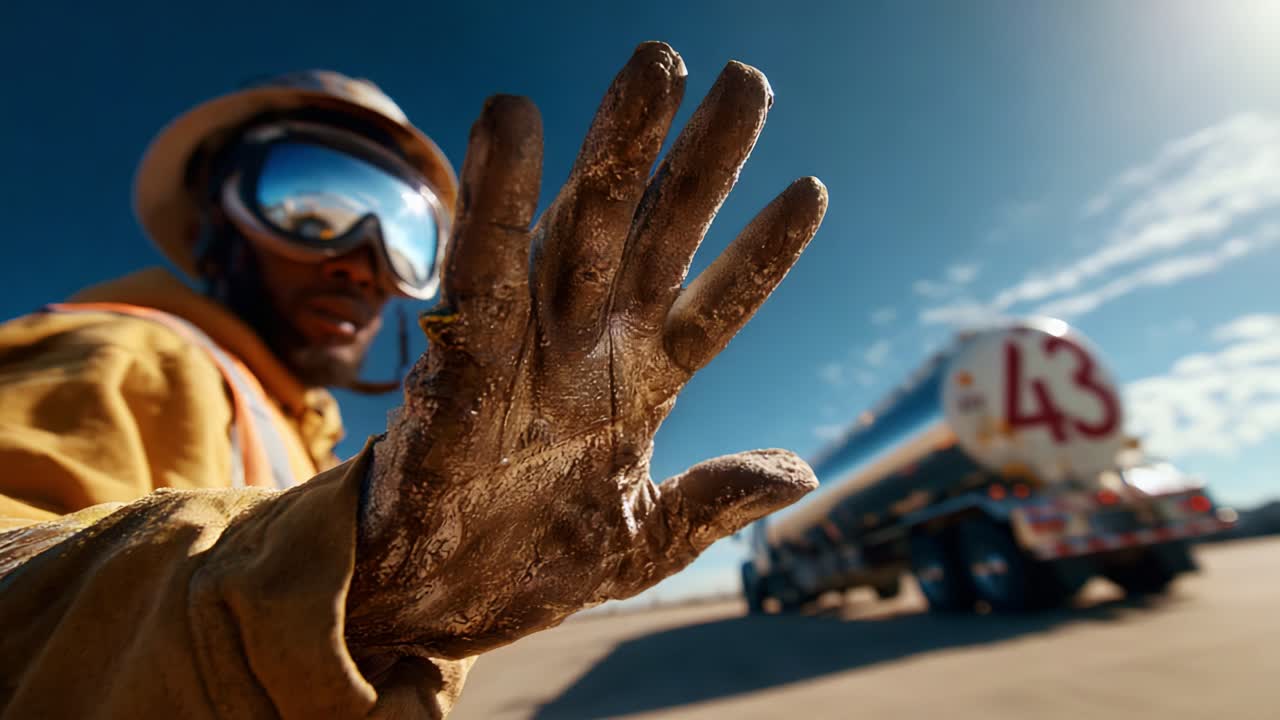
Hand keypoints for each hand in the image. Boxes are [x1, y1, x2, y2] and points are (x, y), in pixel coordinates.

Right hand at [347, 41, 825, 658]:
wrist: (426, 608)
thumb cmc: (527, 567)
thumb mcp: (642, 544)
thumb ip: (713, 500)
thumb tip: (802, 472)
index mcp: (640, 385)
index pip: (715, 303)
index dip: (760, 252)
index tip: (810, 190)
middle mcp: (590, 345)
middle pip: (657, 233)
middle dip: (701, 160)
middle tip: (746, 81)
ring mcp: (529, 343)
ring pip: (578, 227)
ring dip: (616, 148)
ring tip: (657, 66)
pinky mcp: (459, 357)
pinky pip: (479, 269)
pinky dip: (494, 200)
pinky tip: (514, 123)